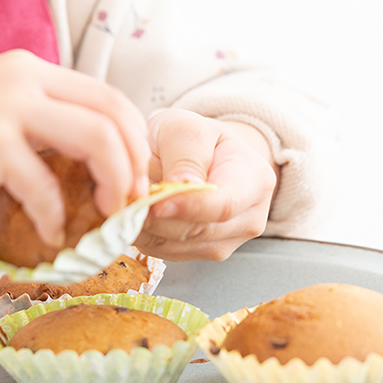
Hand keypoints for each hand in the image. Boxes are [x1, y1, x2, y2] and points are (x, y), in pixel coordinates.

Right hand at [0, 50, 149, 247]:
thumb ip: (27, 127)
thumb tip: (65, 170)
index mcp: (27, 69)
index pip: (107, 94)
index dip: (132, 137)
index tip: (133, 176)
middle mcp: (24, 78)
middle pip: (113, 112)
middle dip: (134, 162)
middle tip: (132, 202)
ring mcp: (8, 108)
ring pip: (96, 139)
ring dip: (113, 183)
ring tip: (105, 217)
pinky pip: (45, 186)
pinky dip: (55, 216)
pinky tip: (48, 233)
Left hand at [134, 109, 276, 260]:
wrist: (196, 152)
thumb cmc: (192, 137)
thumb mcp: (187, 130)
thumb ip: (185, 157)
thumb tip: (179, 187)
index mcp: (254, 180)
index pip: (224, 205)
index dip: (188, 208)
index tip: (156, 202)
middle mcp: (247, 218)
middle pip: (198, 230)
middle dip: (158, 216)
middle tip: (128, 196)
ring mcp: (225, 241)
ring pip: (178, 245)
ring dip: (147, 225)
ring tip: (129, 197)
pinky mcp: (197, 253)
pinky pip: (165, 251)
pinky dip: (144, 233)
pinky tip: (134, 211)